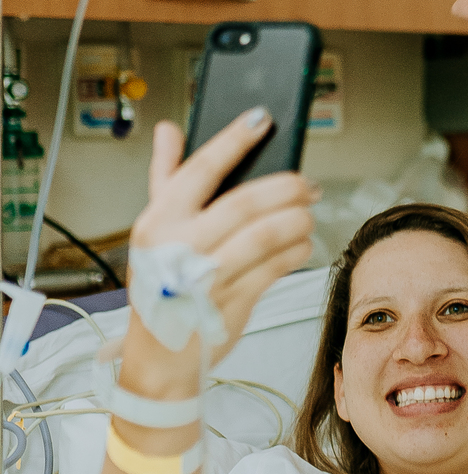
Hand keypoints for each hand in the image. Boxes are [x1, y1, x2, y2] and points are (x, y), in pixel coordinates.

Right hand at [124, 113, 317, 375]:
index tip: (261, 118)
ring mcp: (206, 278)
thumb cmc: (160, 286)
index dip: (233, 140)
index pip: (199, 169)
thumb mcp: (153, 231)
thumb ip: (165, 177)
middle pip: (243, 203)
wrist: (159, 356)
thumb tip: (167, 130)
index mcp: (158, 221)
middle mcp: (179, 247)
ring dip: (297, 219)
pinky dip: (297, 251)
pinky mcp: (233, 304)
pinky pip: (275, 269)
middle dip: (285, 187)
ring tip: (308, 213)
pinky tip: (304, 243)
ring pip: (265, 236)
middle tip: (307, 183)